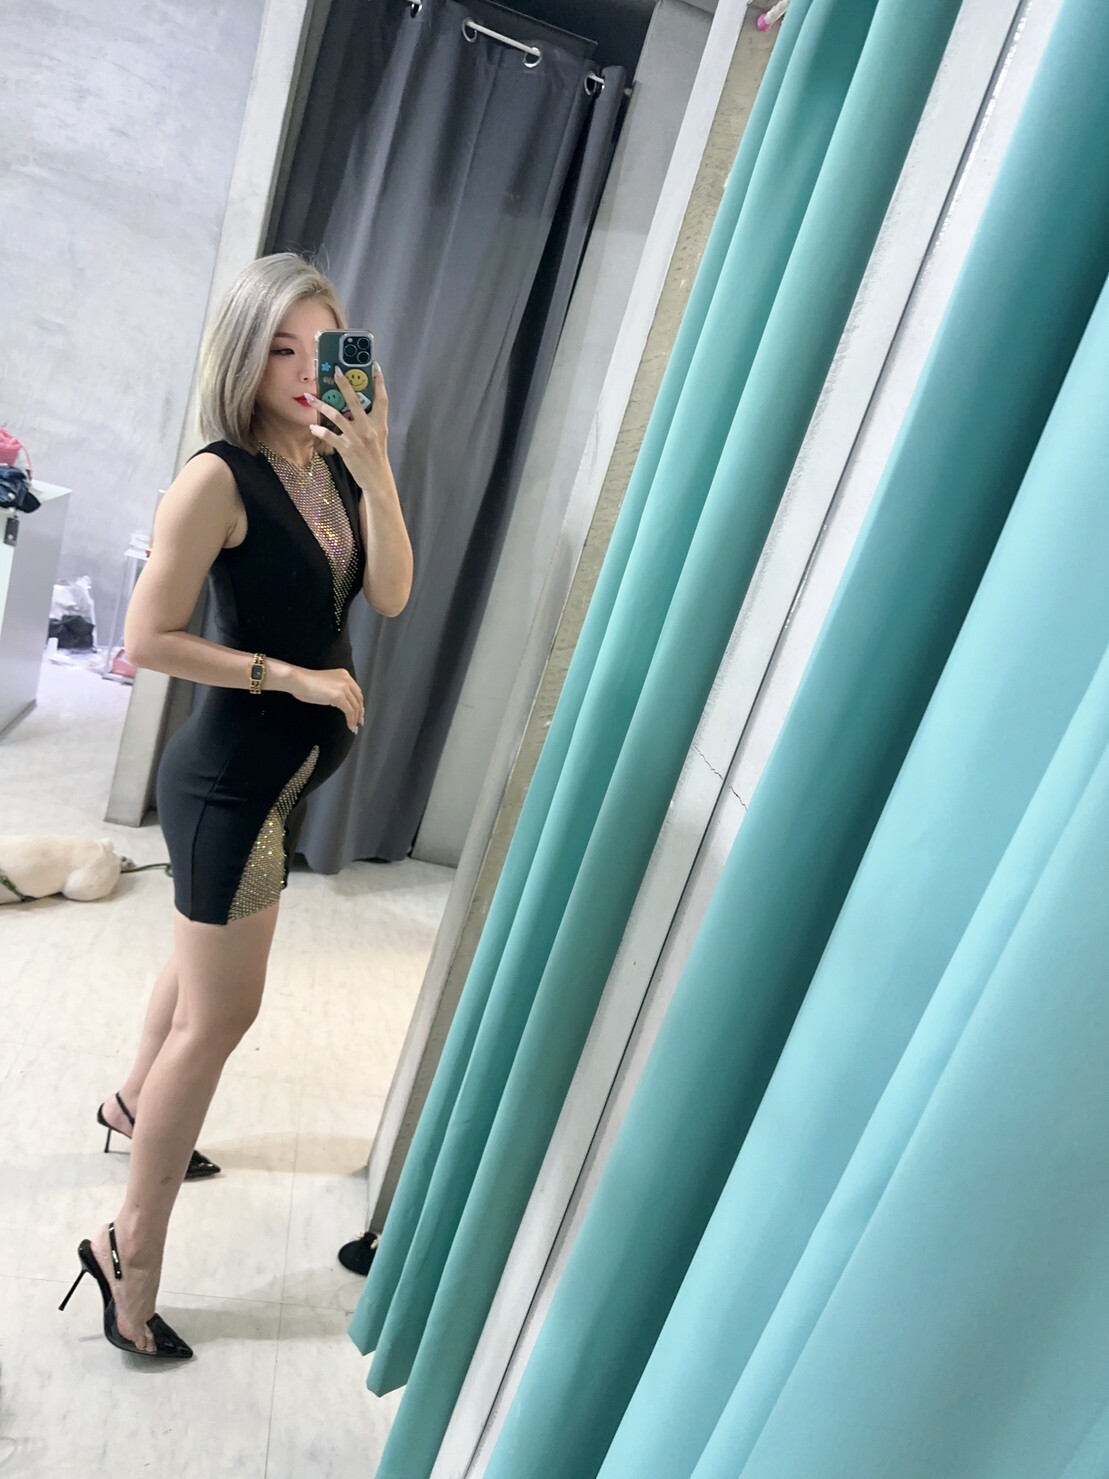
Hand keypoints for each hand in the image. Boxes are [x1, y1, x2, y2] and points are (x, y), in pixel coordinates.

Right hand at [288, 666, 364, 732]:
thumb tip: (341, 702)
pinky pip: (349, 712)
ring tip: (354, 727)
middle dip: (360, 712)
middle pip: (358, 699)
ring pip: (355, 706)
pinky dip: (350, 720)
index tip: (360, 712)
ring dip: (355, 719)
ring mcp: (343, 688)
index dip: (359, 703)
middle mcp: (346, 680)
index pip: (356, 691)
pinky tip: (349, 726)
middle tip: (359, 721)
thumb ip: (336, 690)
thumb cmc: (306, 683)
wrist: (298, 680)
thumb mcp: (326, 683)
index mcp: (343, 675)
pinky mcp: (338, 696)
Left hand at [308, 364, 389, 492]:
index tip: (375, 366)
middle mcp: (369, 428)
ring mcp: (357, 438)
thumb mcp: (379, 436)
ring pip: (337, 416)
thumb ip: (370, 420)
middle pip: (355, 401)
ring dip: (322, 405)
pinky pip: (330, 436)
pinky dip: (320, 431)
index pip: (382, 398)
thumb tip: (355, 406)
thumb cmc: (376, 456)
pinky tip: (312, 426)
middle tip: (335, 370)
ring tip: (310, 397)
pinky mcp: (347, 449)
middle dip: (345, 384)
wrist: (377, 480)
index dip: (379, 382)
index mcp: (379, 423)